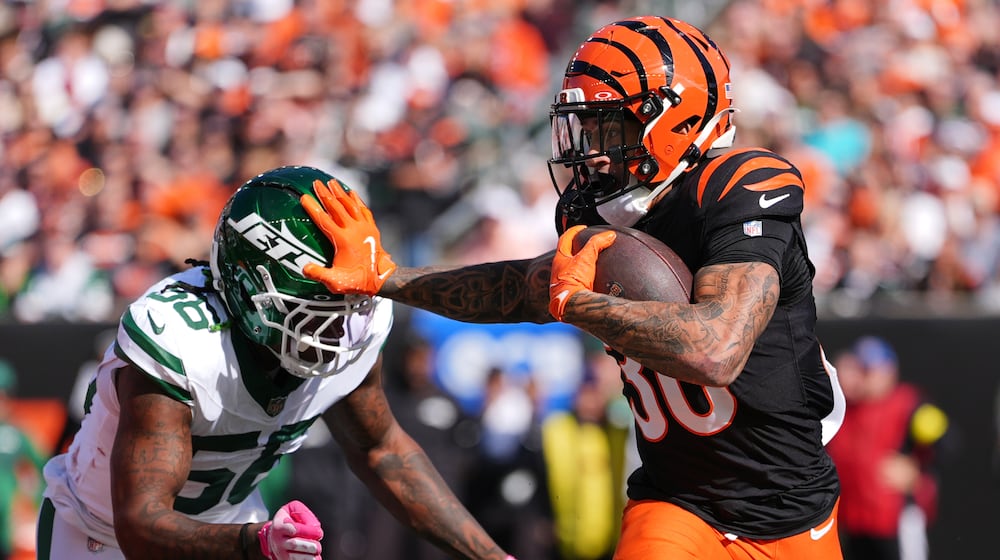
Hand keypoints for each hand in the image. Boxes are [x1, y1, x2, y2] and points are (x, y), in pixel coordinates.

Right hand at [258, 500, 323, 559]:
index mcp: (279, 526)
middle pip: (294, 544)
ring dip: (309, 557)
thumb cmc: (288, 520)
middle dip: (310, 546)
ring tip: (316, 553)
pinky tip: (313, 558)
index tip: (318, 532)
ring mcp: (279, 553)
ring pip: (294, 558)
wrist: (273, 535)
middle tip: (317, 546)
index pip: (294, 529)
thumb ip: (304, 514)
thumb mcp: (293, 509)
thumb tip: (314, 526)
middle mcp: (277, 541)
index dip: (309, 531)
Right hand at [300, 178, 396, 295]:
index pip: (324, 220)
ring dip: (340, 193)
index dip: (313, 208)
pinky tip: (352, 193)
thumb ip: (319, 274)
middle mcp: (354, 230)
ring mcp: (364, 228)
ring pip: (351, 205)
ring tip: (332, 182)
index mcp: (343, 240)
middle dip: (325, 194)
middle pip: (337, 207)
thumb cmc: (355, 282)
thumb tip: (304, 268)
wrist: (380, 281)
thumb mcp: (335, 281)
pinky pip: (364, 210)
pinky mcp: (372, 229)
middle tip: (316, 182)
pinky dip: (357, 200)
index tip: (304, 197)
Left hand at [548, 225, 615, 320]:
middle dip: (575, 247)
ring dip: (578, 263)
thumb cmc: (573, 282)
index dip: (574, 231)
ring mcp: (562, 282)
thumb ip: (597, 244)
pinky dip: (582, 277)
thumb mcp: (586, 258)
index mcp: (559, 259)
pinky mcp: (568, 293)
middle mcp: (557, 270)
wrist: (571, 306)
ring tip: (590, 261)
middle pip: (565, 254)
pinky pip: (575, 281)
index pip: (564, 239)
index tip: (582, 228)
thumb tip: (609, 235)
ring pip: (569, 268)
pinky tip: (591, 281)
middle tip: (586, 243)